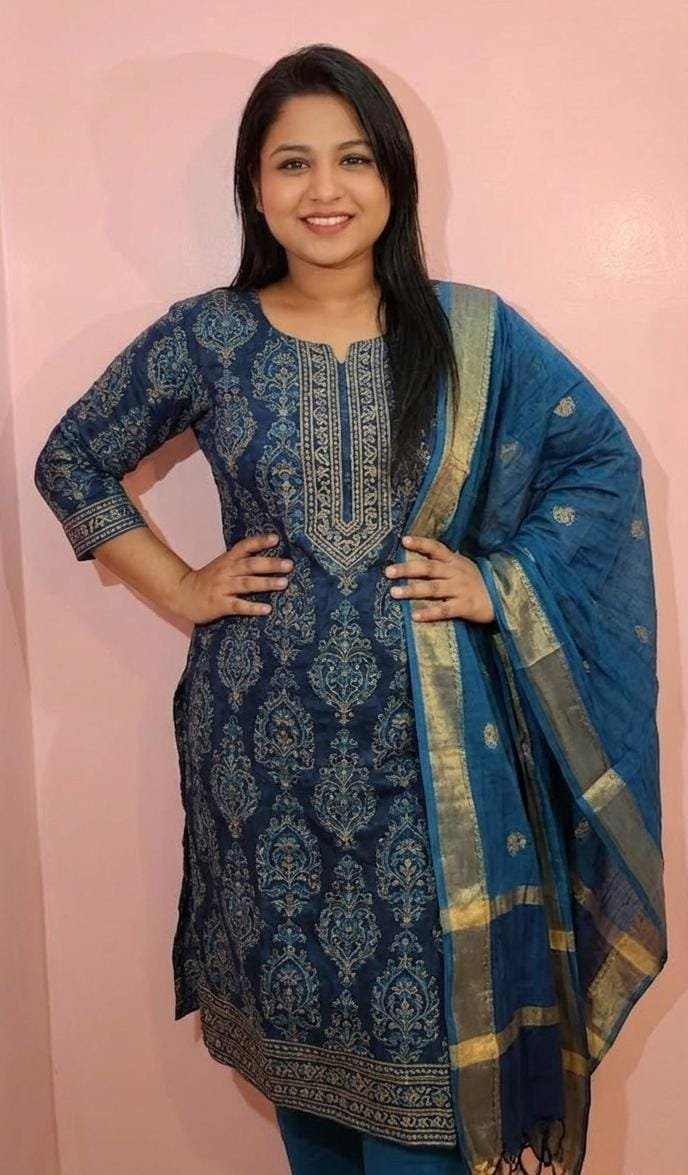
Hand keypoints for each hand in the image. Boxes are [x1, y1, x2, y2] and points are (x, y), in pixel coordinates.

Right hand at [173, 533, 291, 622]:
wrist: (183, 594)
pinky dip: (253, 608)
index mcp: (228, 560)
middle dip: (270, 564)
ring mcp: (222, 588)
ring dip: (266, 583)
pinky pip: (238, 606)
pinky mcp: (220, 604)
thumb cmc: (208, 580)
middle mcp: (226, 571)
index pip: (245, 547)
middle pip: (250, 565)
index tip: (276, 538)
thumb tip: (269, 558)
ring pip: (247, 584)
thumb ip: (241, 560)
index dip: (259, 542)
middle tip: (289, 564)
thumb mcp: (223, 565)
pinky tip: (267, 609)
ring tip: (284, 583)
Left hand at [384, 535, 494, 623]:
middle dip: (407, 569)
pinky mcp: (465, 606)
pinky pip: (444, 610)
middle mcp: (456, 573)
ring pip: (433, 588)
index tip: (403, 540)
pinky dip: (429, 613)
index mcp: (454, 561)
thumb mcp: (463, 566)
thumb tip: (418, 555)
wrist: (504, 598)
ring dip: (412, 590)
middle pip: (429, 568)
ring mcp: (460, 589)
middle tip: (388, 571)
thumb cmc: (477, 581)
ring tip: (394, 593)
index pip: (435, 548)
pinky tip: (415, 616)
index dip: (420, 543)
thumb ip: (444, 562)